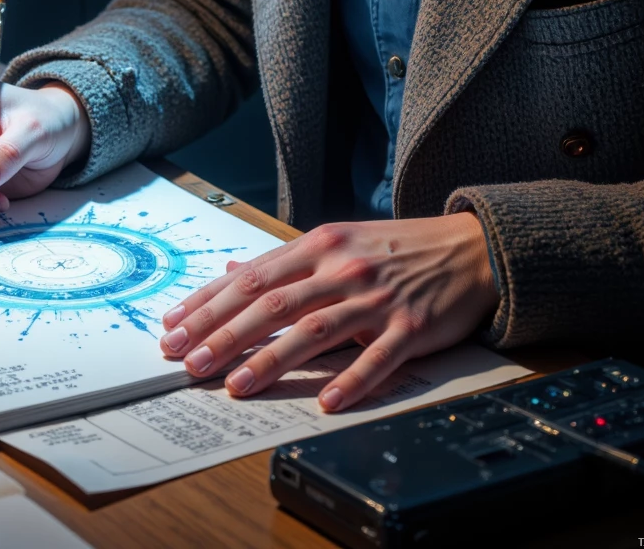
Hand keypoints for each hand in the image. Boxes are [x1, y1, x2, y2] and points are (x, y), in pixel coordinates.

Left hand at [159, 213, 497, 411]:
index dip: (209, 303)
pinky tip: (326, 402)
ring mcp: (376, 297)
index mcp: (320, 245)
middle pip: (273, 304)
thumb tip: (232, 272)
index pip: (252, 276)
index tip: (173, 327)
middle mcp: (342, 267)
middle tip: (187, 361)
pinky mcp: (411, 326)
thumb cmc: (398, 249)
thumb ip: (286, 262)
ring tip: (235, 385)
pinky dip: (351, 380)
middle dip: (224, 334)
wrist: (470, 248)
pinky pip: (376, 357)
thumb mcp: (338, 241)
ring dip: (270, 359)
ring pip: (314, 330)